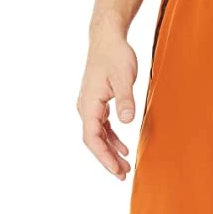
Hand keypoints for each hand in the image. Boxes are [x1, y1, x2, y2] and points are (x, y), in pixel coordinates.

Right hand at [77, 27, 137, 179]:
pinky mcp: (97, 102)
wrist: (107, 38)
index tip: (117, 170)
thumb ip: (126, 100)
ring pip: (98, 135)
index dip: (104, 157)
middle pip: (94, 141)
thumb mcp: (124, 78)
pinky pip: (102, 127)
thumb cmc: (115, 55)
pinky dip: (111, 139)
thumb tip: (127, 120)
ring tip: (125, 167)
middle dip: (108, 160)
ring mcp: (90, 105)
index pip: (92, 138)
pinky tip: (123, 148)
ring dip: (110, 152)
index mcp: (89, 104)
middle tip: (123, 175)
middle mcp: (85, 107)